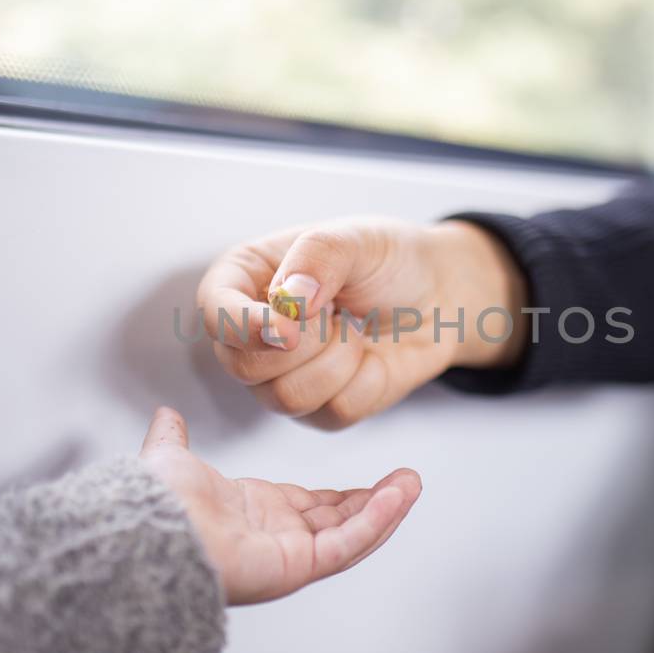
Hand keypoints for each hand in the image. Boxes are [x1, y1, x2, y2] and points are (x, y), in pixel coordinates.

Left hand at [138, 407, 422, 603]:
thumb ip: (173, 439)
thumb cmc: (155, 504)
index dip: (346, 495)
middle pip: (340, 521)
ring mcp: (289, 556)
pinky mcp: (298, 566)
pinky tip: (399, 496)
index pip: (313, 507)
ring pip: (352, 533)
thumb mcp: (170, 458)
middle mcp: (275, 539)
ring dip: (386, 509)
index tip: (375, 482)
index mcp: (253, 514)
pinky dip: (377, 520)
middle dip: (377, 501)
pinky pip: (347, 543)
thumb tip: (166, 416)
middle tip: (407, 479)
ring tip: (413, 483)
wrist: (149, 530)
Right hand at [195, 218, 526, 428]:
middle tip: (338, 312)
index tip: (288, 330)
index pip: (216, 312)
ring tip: (355, 328)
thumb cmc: (387, 259)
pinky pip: (331, 414)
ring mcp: (282, 376)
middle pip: (242, 366)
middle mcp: (252, 332)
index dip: (244, 328)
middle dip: (304, 343)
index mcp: (244, 279)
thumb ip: (318, 257)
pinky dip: (365, 383)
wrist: (437, 296)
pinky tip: (370, 356)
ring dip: (338, 361)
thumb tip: (288, 300)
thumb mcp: (356, 238)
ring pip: (285, 398)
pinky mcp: (319, 408)